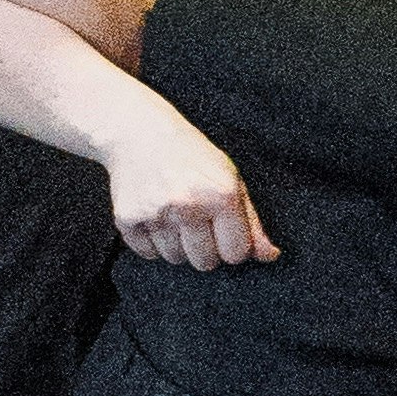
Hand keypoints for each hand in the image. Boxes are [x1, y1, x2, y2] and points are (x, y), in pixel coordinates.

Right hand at [104, 92, 274, 269]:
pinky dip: (151, 242)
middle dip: (204, 248)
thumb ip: (252, 222)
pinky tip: (154, 216)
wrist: (139, 132)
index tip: (223, 230)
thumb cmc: (190, 155)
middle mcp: (187, 205)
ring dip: (176, 245)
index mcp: (220, 195)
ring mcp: (155, 213)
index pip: (235, 254)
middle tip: (196, 222)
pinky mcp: (127, 217)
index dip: (231, 245)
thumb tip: (269, 256)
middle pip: (204, 262)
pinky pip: (147, 253)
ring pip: (175, 259)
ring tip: (173, 216)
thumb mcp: (230, 179)